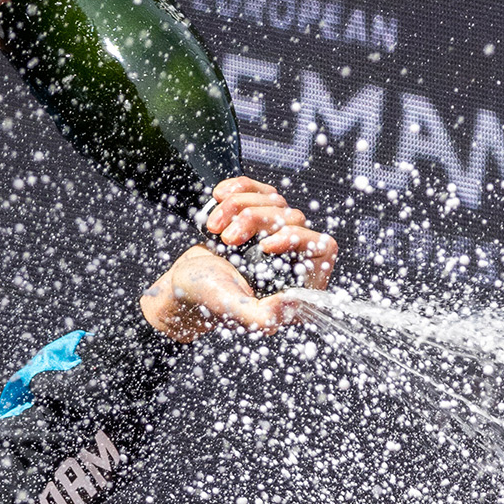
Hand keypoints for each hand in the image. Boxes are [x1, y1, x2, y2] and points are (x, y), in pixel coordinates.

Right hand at [141, 178, 336, 343]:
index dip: (296, 239)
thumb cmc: (205, 299)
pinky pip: (256, 188)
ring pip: (273, 201)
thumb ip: (266, 315)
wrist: (180, 282)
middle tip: (229, 239)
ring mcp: (273, 234)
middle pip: (294, 218)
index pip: (322, 248)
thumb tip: (296, 300)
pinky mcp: (255, 215)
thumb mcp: (235, 311)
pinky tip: (219, 198)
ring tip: (215, 228)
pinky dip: (235, 189)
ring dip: (238, 207)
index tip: (265, 246)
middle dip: (255, 222)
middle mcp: (290, 259)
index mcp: (296, 286)